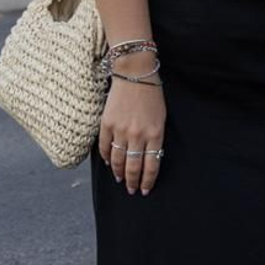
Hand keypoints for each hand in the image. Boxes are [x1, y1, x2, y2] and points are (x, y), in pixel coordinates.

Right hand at [97, 78, 165, 194]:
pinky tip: (108, 163)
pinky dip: (105, 158)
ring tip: (120, 180)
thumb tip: (148, 157)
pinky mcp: (106, 124)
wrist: (135, 74)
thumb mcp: (161, 117)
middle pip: (133, 167)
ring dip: (118, 173)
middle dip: (133, 182)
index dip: (148, 180)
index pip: (151, 165)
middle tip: (132, 190)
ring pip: (117, 160)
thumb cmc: (152, 95)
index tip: (145, 189)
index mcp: (155, 133)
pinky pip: (104, 147)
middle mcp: (138, 135)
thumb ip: (155, 138)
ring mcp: (120, 130)